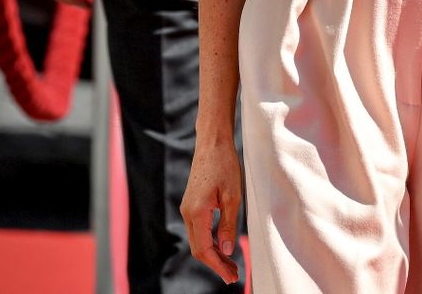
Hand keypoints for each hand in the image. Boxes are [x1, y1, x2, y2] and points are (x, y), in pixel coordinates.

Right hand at [181, 134, 242, 283]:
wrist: (212, 144)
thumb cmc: (225, 166)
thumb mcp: (233, 196)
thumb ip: (228, 224)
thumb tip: (227, 250)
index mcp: (196, 213)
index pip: (204, 249)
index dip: (217, 265)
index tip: (231, 276)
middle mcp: (188, 213)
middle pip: (199, 248)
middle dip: (216, 264)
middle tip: (234, 275)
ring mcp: (188, 209)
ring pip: (198, 240)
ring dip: (214, 254)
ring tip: (231, 264)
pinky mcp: (192, 204)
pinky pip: (199, 230)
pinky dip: (210, 241)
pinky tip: (223, 246)